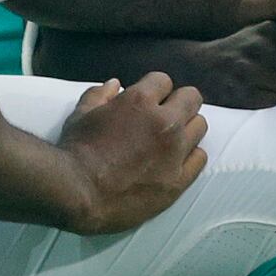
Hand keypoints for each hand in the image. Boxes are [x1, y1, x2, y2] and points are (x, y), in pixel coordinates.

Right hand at [57, 72, 208, 231]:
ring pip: (200, 126)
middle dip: (178, 102)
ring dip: (186, 128)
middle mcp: (164, 122)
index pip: (163, 81)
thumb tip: (114, 83)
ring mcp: (175, 152)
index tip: (148, 101)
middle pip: (191, 98)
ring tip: (171, 139)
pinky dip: (190, 155)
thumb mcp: (80, 115)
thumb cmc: (75, 151)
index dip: (154, 90)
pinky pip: (200, 158)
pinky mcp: (178, 180)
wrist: (78, 194)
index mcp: (140, 101)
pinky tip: (175, 160)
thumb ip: (99, 95)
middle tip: (165, 116)